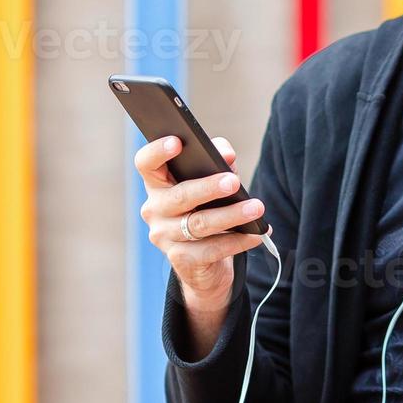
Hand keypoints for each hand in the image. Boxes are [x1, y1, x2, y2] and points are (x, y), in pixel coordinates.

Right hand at [134, 135, 269, 312]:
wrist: (205, 261)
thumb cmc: (207, 207)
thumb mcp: (212, 179)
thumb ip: (218, 159)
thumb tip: (226, 155)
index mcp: (157, 184)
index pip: (146, 163)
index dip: (157, 151)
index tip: (178, 141)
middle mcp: (154, 209)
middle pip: (179, 196)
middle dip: (208, 188)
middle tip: (233, 182)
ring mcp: (164, 236)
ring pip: (198, 224)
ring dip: (230, 215)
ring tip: (256, 208)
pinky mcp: (181, 260)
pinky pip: (210, 249)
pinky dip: (236, 241)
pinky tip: (255, 234)